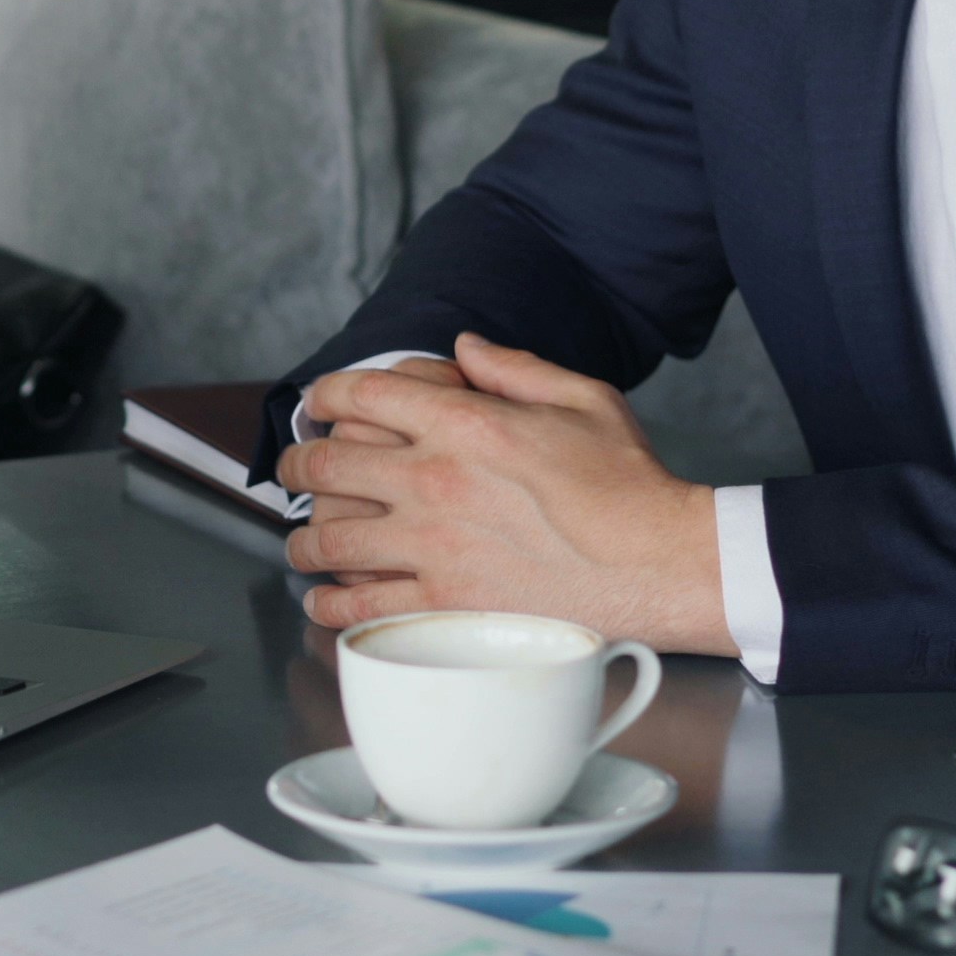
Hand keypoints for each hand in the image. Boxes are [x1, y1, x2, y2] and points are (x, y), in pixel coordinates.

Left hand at [275, 332, 729, 653]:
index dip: (326, 395)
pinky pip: (363, 608)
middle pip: (328, 464)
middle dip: (297, 463)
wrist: (662, 564)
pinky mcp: (447, 607)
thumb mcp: (581, 398)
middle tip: (292, 469)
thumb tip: (463, 348)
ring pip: (330, 538)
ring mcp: (434, 548)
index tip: (317, 404)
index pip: (361, 394)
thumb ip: (512, 367)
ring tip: (301, 542)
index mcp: (464, 425)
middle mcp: (435, 483)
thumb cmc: (628, 484)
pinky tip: (324, 600)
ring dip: (303, 539)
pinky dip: (331, 604)